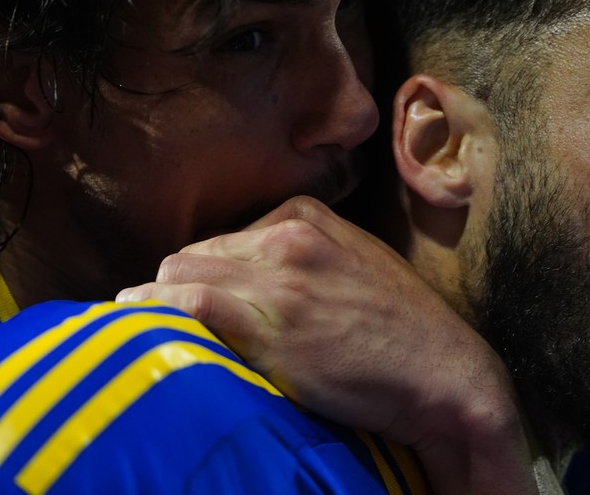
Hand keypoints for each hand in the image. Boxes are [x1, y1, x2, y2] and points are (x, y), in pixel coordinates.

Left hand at [117, 196, 535, 493]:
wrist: (443, 373)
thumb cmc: (404, 331)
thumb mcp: (356, 264)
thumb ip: (306, 257)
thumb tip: (249, 277)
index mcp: (307, 215)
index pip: (223, 238)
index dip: (204, 276)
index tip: (199, 305)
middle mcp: (287, 235)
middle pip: (193, 254)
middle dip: (176, 289)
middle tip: (167, 325)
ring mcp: (278, 277)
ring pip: (177, 276)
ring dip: (159, 306)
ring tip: (147, 335)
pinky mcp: (269, 323)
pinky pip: (185, 307)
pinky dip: (158, 319)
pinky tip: (146, 338)